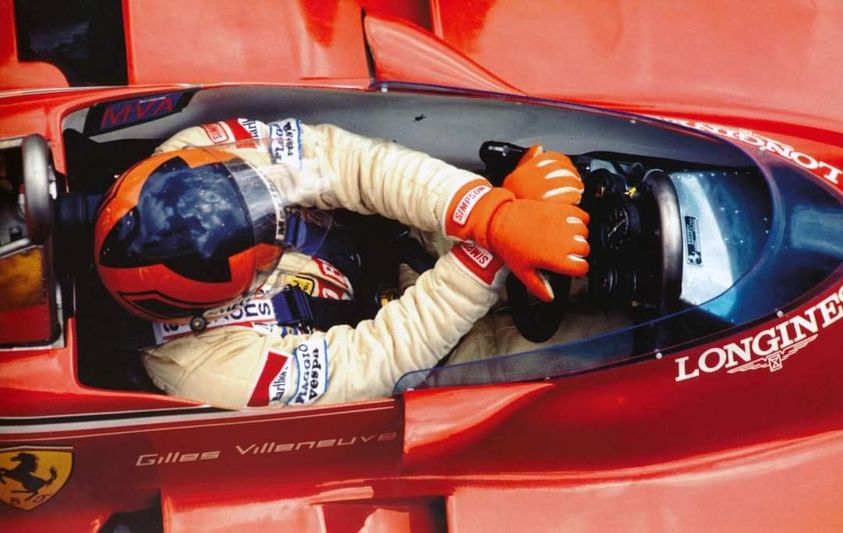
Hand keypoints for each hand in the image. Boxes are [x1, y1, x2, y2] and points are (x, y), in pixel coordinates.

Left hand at [445, 181, 588, 300]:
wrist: (500, 221)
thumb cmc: (510, 246)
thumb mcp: (523, 272)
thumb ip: (539, 287)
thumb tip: (549, 297)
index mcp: (557, 259)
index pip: (582, 268)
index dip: (577, 269)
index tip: (570, 267)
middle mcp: (564, 241)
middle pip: (585, 249)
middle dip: (578, 252)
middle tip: (565, 252)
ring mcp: (563, 224)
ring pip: (585, 232)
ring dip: (579, 235)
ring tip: (566, 237)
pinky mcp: (560, 210)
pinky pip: (581, 215)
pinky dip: (580, 219)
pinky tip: (569, 224)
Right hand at [503, 145, 583, 204]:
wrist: (504, 217)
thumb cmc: (512, 198)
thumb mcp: (516, 176)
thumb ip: (527, 160)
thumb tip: (539, 148)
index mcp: (528, 168)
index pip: (552, 157)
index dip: (564, 161)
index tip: (570, 167)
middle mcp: (534, 176)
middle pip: (563, 169)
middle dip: (573, 174)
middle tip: (577, 181)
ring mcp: (542, 190)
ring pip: (569, 182)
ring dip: (576, 186)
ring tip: (577, 191)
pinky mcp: (550, 204)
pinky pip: (569, 196)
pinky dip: (575, 197)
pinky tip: (574, 200)